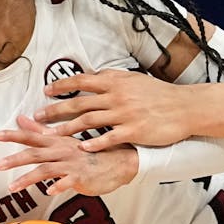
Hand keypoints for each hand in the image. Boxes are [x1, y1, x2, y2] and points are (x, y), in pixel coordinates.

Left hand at [0, 115, 139, 195]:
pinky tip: (48, 192)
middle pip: (35, 153)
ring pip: (46, 169)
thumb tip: (22, 120)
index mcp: (57, 141)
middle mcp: (62, 150)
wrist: (120, 162)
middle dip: (15, 158)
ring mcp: (72, 164)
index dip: (14, 135)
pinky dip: (58, 186)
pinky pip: (68, 182)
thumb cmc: (89, 153)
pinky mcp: (82, 177)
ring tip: (12, 187)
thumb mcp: (65, 140)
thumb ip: (42, 131)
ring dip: (28, 178)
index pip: (32, 136)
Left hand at [37, 69, 192, 150]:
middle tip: (38, 117)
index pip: (83, 81)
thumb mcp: (135, 80)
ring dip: (67, 128)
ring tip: (51, 135)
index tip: (46, 90)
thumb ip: (114, 79)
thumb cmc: (160, 94)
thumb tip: (96, 76)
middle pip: (80, 103)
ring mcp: (125, 114)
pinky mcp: (134, 131)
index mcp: (116, 83)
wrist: (184, 107)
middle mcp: (117, 97)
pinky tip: (82, 147)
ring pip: (89, 121)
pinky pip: (109, 137)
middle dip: (56, 110)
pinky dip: (94, 142)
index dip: (62, 86)